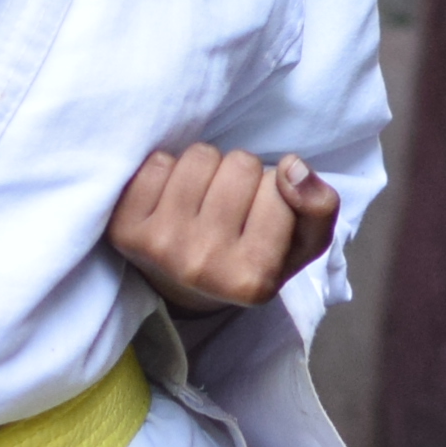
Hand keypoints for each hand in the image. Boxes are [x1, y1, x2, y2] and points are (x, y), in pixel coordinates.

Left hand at [111, 144, 340, 312]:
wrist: (185, 289)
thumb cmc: (251, 258)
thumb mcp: (302, 245)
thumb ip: (320, 207)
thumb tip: (292, 166)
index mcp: (253, 278)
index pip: (279, 184)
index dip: (275, 190)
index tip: (261, 218)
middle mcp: (203, 265)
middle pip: (240, 164)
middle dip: (241, 176)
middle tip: (230, 207)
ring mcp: (161, 246)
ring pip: (200, 157)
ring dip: (207, 170)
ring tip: (203, 200)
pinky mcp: (126, 229)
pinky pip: (158, 162)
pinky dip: (170, 171)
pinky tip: (172, 200)